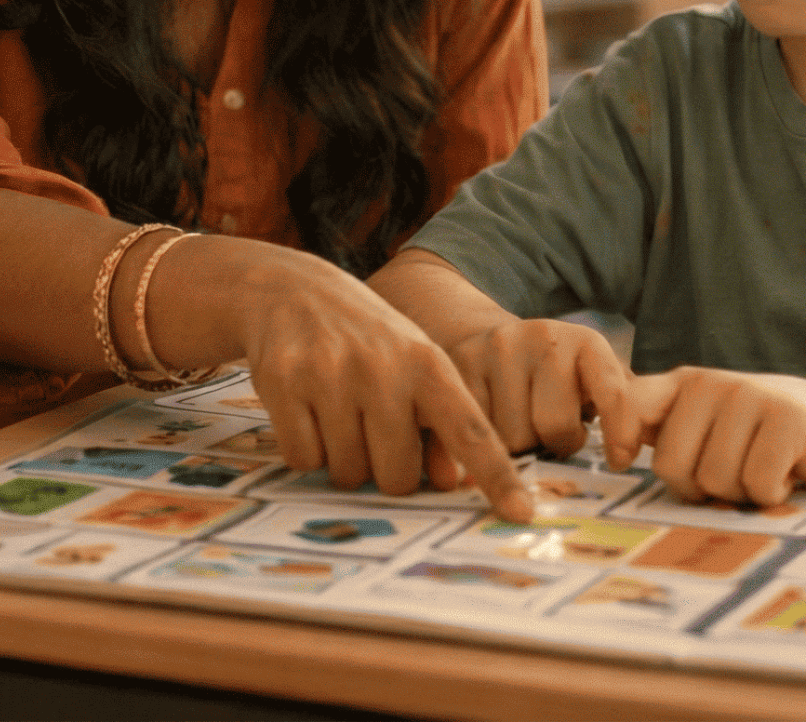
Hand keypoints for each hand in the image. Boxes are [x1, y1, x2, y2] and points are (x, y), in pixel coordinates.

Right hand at [226, 248, 533, 521]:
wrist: (293, 291)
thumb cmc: (367, 342)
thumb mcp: (414, 363)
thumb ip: (439, 418)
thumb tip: (448, 483)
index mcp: (427, 364)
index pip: (471, 430)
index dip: (496, 476)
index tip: (521, 513)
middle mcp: (383, 368)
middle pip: (397, 477)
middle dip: (384, 471)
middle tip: (372, 433)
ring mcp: (331, 374)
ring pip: (346, 473)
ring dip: (343, 459)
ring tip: (338, 413)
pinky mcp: (284, 382)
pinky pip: (302, 458)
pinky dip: (305, 449)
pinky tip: (306, 410)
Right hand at [443, 318, 639, 467]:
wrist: (495, 341)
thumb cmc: (557, 379)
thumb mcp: (595, 381)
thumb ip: (628, 407)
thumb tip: (651, 441)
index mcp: (586, 342)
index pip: (613, 390)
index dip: (620, 431)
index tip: (619, 461)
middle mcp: (543, 336)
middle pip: (554, 426)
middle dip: (556, 444)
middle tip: (552, 437)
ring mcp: (497, 348)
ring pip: (511, 438)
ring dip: (518, 449)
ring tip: (521, 430)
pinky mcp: (458, 364)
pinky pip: (472, 433)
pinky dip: (482, 447)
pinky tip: (489, 433)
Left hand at [626, 368, 805, 506]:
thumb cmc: (763, 436)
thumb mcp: (708, 425)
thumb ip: (664, 430)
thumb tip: (613, 451)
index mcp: (684, 385)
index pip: (629, 403)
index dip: (616, 436)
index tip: (622, 460)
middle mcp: (713, 384)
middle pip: (672, 466)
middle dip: (700, 488)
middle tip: (731, 475)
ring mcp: (751, 396)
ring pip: (716, 480)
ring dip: (741, 494)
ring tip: (763, 469)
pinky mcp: (788, 418)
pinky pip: (758, 483)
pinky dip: (773, 493)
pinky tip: (788, 473)